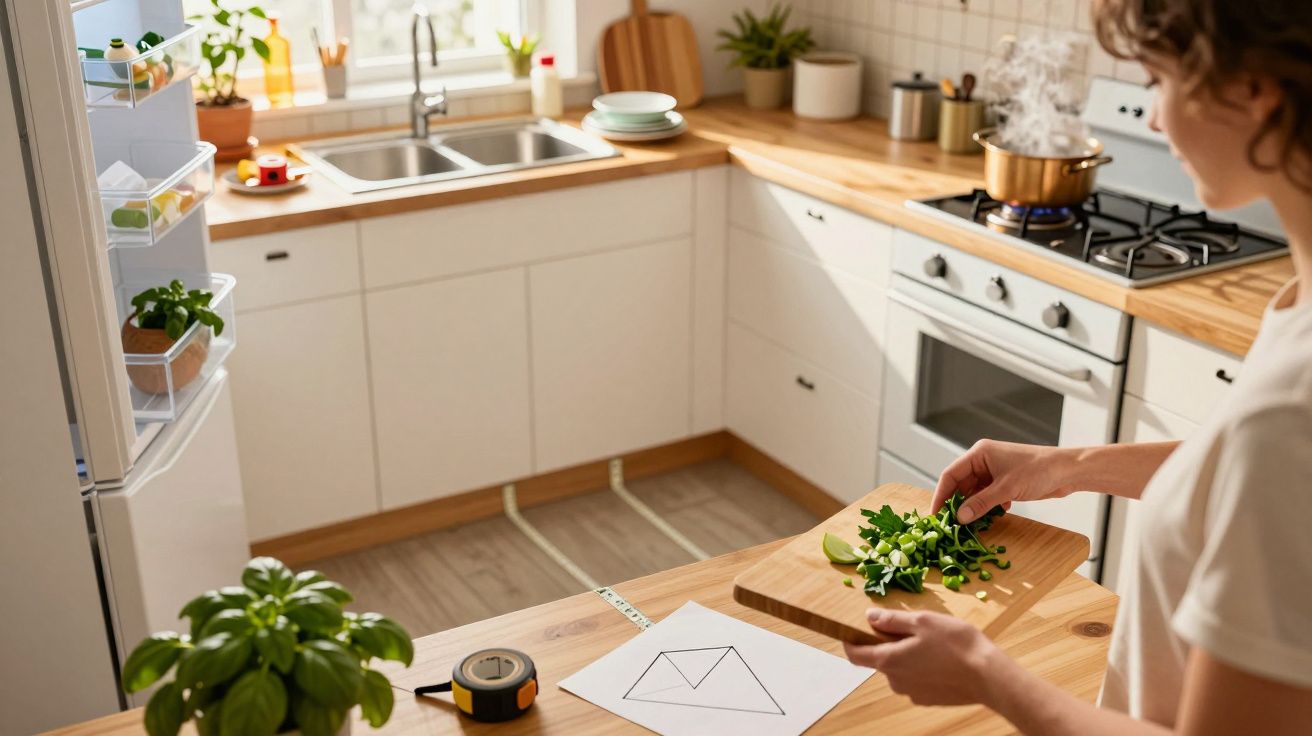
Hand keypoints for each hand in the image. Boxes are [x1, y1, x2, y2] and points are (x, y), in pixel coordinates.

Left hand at [842, 608, 1003, 706]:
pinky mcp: (930, 699)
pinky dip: (923, 668)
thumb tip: (869, 617)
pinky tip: (942, 658)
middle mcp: (896, 681)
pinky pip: (917, 680)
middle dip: (890, 643)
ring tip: (933, 642)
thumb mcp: (922, 621)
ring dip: (908, 656)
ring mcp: (913, 693)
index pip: (855, 655)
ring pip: (901, 670)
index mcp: (889, 661)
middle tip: (912, 628)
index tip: (853, 630)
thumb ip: (892, 620)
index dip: (850, 642)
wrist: (989, 677)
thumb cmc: (956, 644)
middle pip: (881, 660)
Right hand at [932, 439, 1069, 522]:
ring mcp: (995, 472)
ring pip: (975, 492)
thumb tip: (959, 517)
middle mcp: (984, 461)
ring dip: (975, 507)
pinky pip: (988, 496)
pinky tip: (996, 515)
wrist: (1068, 471)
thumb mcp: (1006, 488)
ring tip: (972, 524)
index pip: (951, 474)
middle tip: (952, 524)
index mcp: (979, 453)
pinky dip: (989, 507)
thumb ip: (981, 503)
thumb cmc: (1038, 470)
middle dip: (958, 504)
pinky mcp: (1005, 482)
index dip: (941, 494)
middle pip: (961, 484)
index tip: (936, 514)